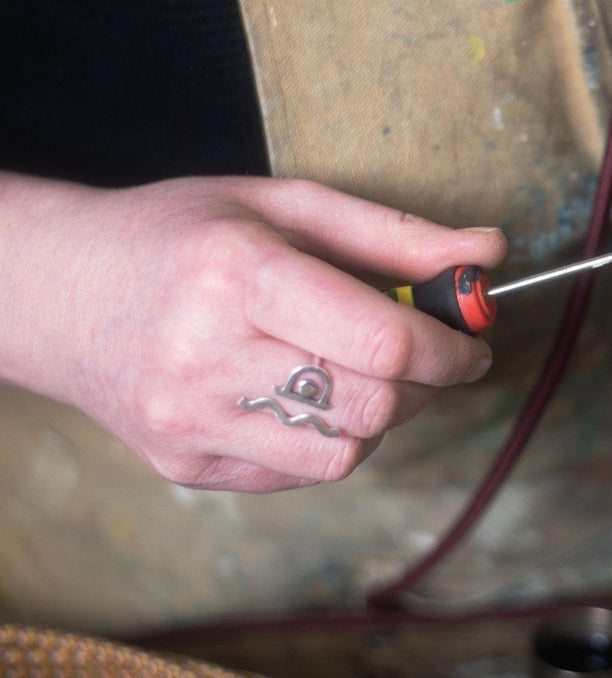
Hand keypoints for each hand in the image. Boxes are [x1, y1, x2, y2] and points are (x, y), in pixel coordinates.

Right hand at [0, 174, 505, 491]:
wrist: (55, 291)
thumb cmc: (178, 234)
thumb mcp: (284, 204)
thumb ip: (395, 233)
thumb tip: (490, 252)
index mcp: (238, 275)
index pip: (383, 341)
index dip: (450, 348)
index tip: (473, 342)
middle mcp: (207, 355)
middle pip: (374, 405)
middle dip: (427, 385)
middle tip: (428, 356)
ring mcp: (189, 421)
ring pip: (345, 452)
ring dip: (383, 416)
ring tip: (359, 370)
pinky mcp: (182, 465)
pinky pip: (300, 472)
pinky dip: (330, 438)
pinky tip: (305, 393)